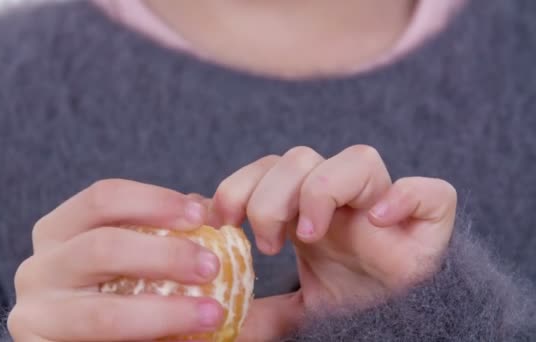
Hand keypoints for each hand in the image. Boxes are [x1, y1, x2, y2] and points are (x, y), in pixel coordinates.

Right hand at [8, 179, 224, 340]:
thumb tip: (213, 212)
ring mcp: (36, 316)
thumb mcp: (135, 255)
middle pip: (101, 247)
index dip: (154, 201)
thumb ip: (165, 233)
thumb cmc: (114, 292)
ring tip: (211, 314)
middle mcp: (38, 268)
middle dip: (165, 255)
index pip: (103, 198)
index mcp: (59, 231)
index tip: (201, 216)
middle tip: (211, 266)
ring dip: (166, 313)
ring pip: (104, 314)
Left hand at [210, 145, 456, 336]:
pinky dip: (405, 198)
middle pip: (300, 158)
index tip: (223, 222)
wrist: (403, 321)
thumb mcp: (297, 304)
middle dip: (270, 198)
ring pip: (358, 159)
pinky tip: (376, 222)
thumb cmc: (353, 302)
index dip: (239, 185)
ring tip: (308, 236)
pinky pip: (431, 192)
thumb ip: (263, 307)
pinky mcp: (431, 222)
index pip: (267, 167)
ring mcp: (388, 203)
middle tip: (267, 245)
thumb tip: (223, 315)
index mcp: (309, 208)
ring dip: (321, 192)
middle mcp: (346, 197)